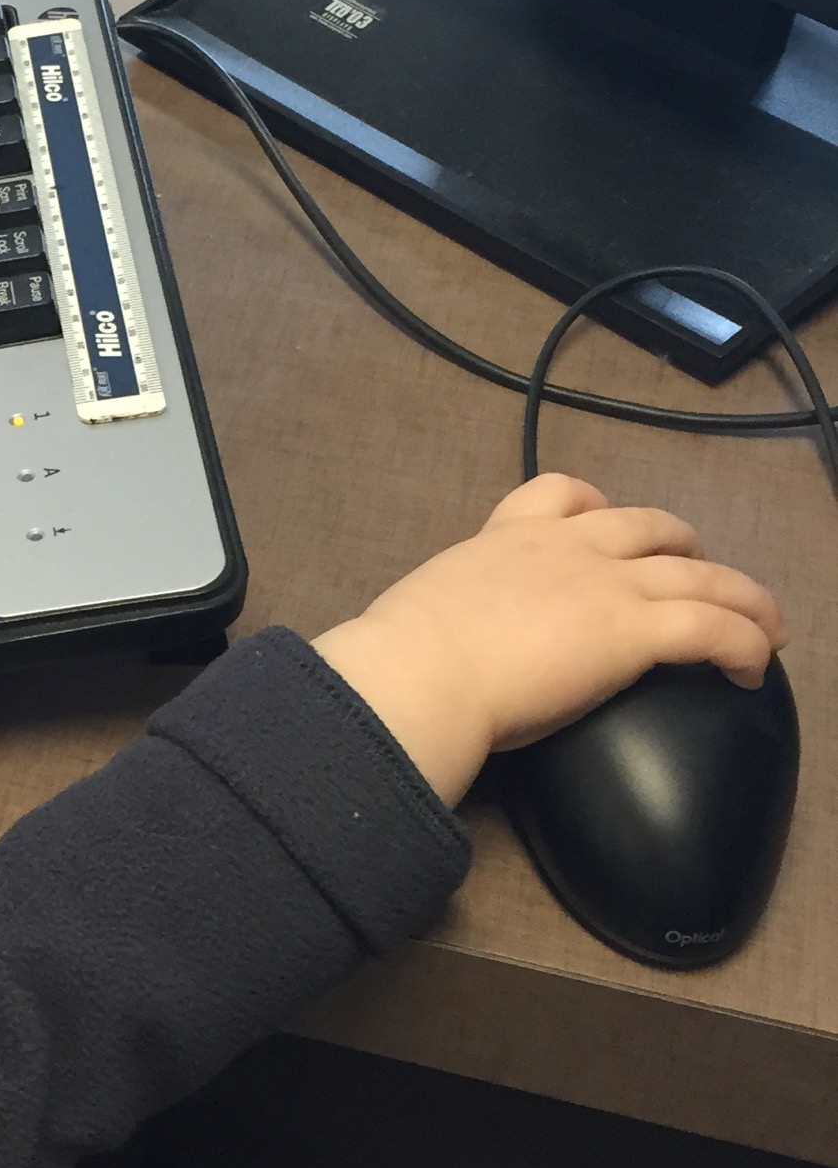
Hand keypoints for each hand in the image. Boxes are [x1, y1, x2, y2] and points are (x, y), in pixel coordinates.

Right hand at [311, 473, 786, 805]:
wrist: (418, 673)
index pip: (562, 494)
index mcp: (505, 540)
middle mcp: (564, 547)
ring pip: (699, 573)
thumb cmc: (403, 658)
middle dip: (686, 547)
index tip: (607, 525)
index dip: (598, 508)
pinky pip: (713, 626)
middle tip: (703, 574)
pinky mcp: (634, 630)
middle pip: (650, 526)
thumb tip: (433, 652)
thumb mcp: (425, 613)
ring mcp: (605, 584)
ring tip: (765, 624)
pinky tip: (754, 667)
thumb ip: (450, 617)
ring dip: (741, 597)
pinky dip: (744, 642)